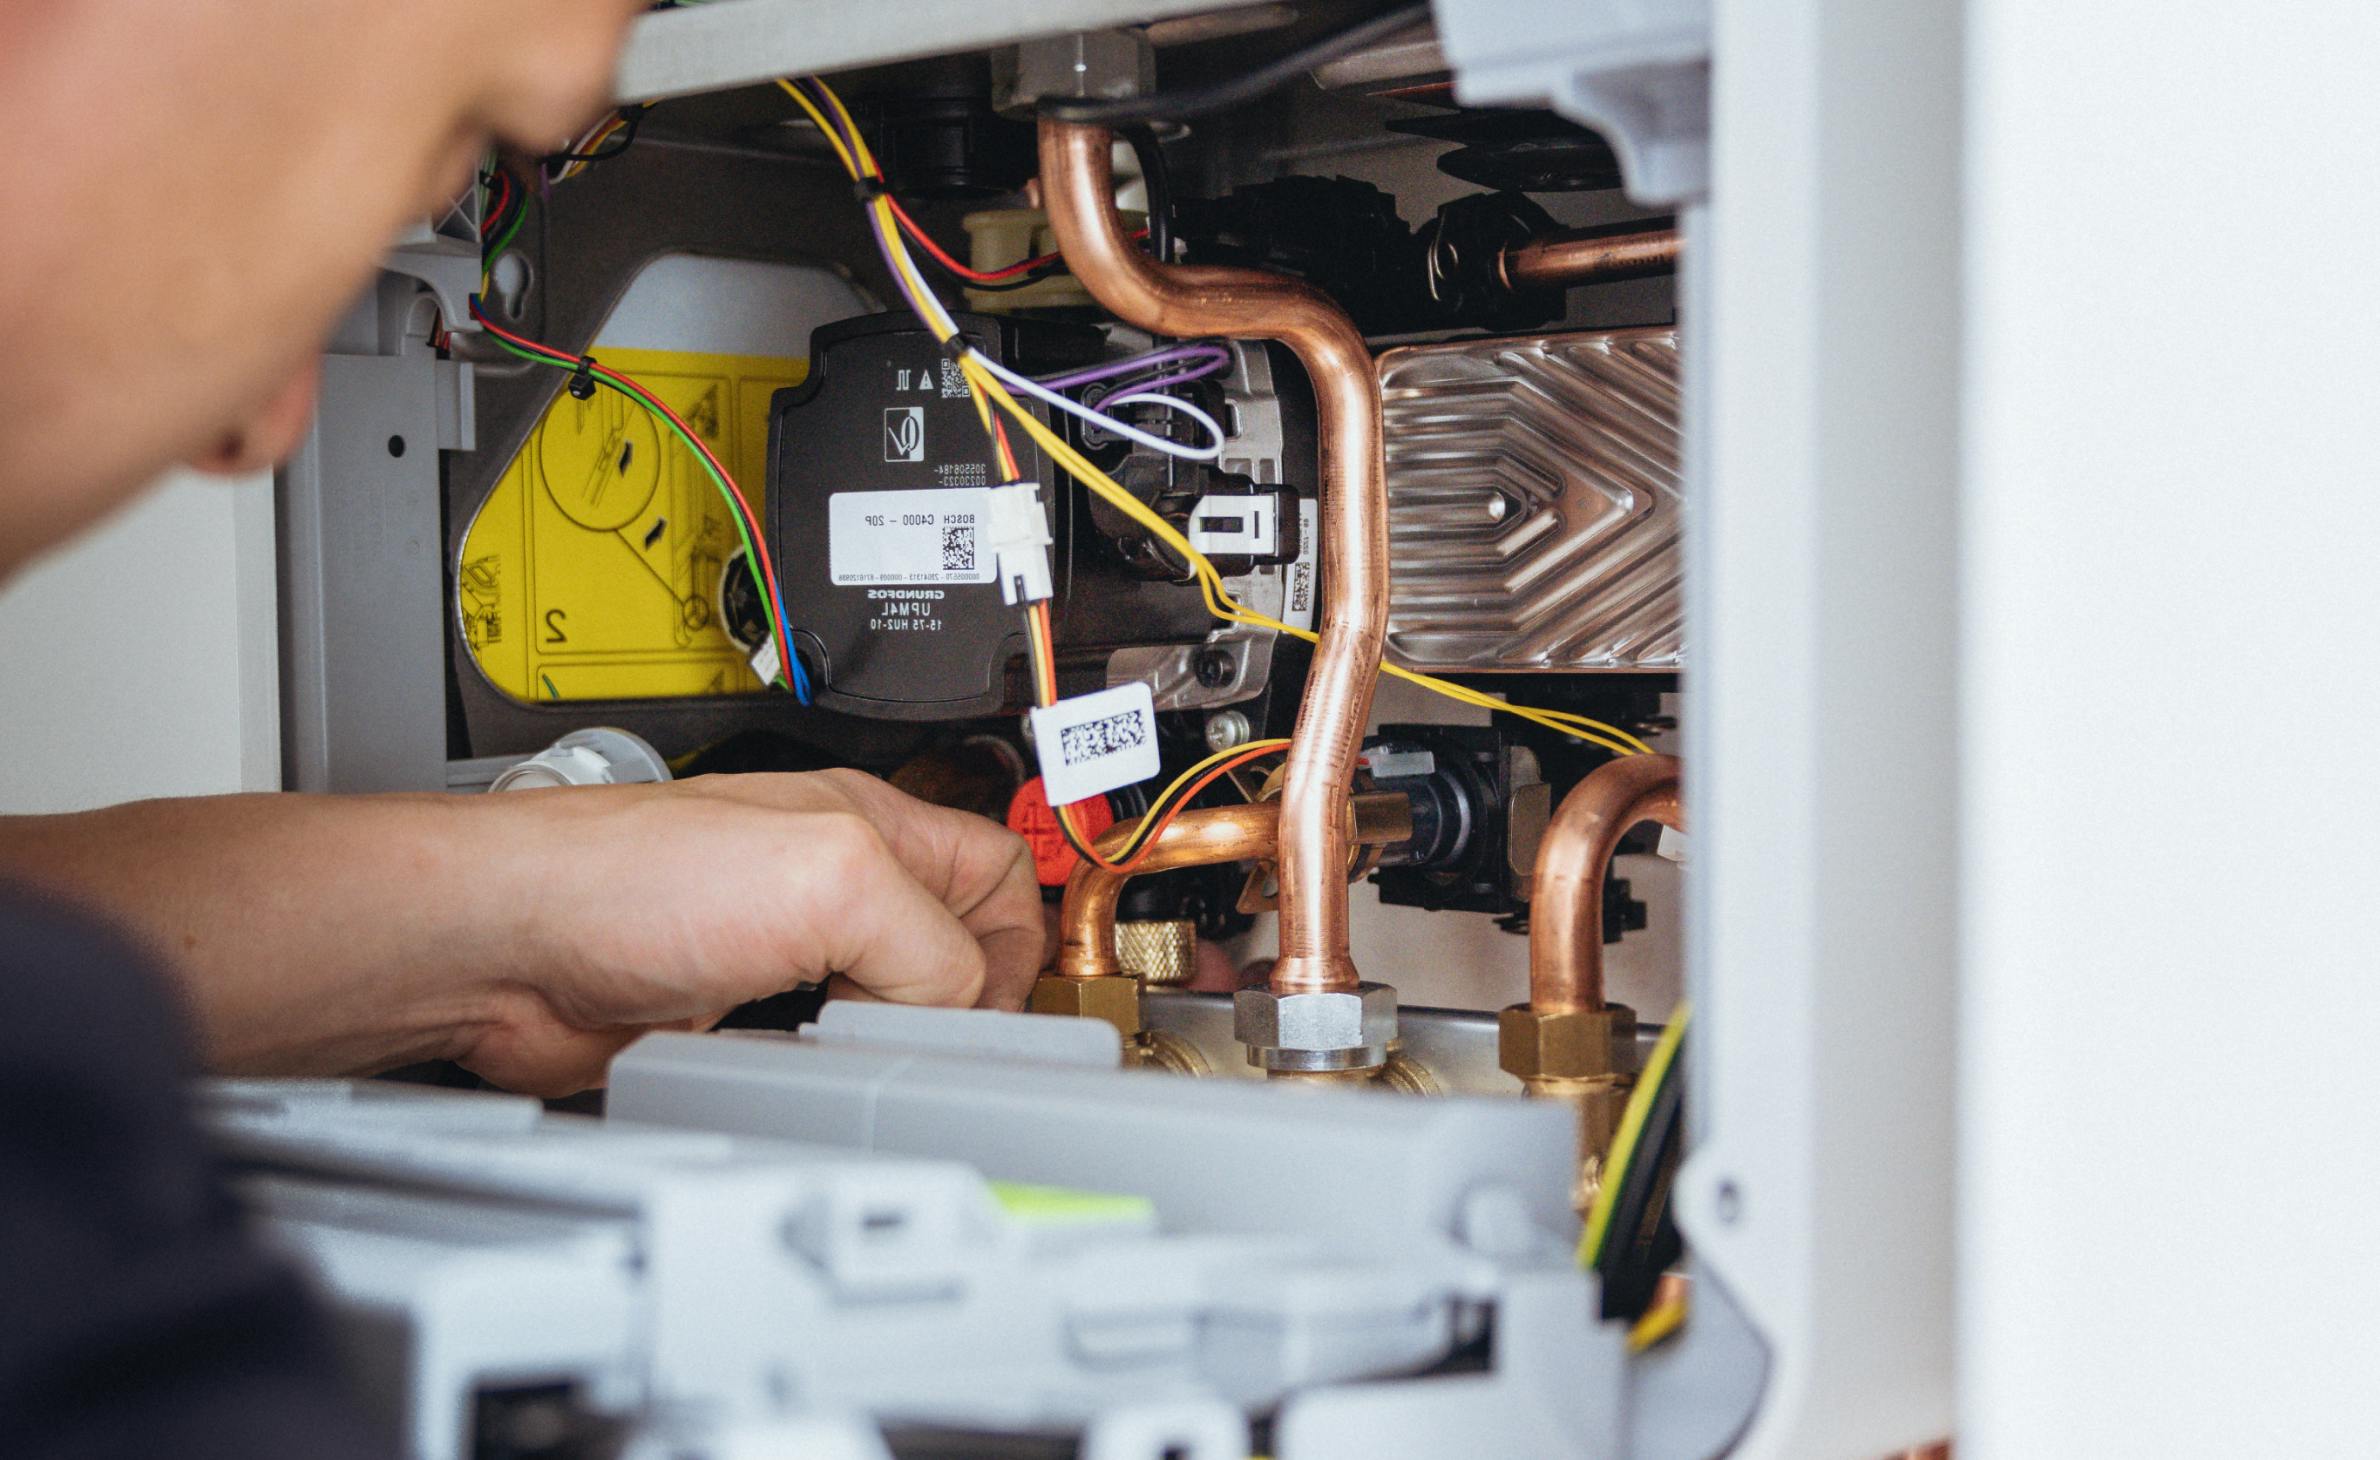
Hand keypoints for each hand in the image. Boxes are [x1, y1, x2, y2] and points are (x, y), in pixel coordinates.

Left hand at [455, 769, 1043, 1094]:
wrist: (497, 948)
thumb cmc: (622, 875)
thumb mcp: (830, 881)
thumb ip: (928, 942)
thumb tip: (952, 1010)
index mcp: (866, 824)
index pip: (996, 869)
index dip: (1016, 935)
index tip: (1005, 998)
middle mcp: (824, 883)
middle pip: (946, 947)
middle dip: (959, 999)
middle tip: (939, 1040)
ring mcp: (776, 953)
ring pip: (879, 1007)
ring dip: (887, 1042)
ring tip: (867, 1056)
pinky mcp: (729, 1018)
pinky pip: (812, 1053)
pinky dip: (825, 1073)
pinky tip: (806, 1076)